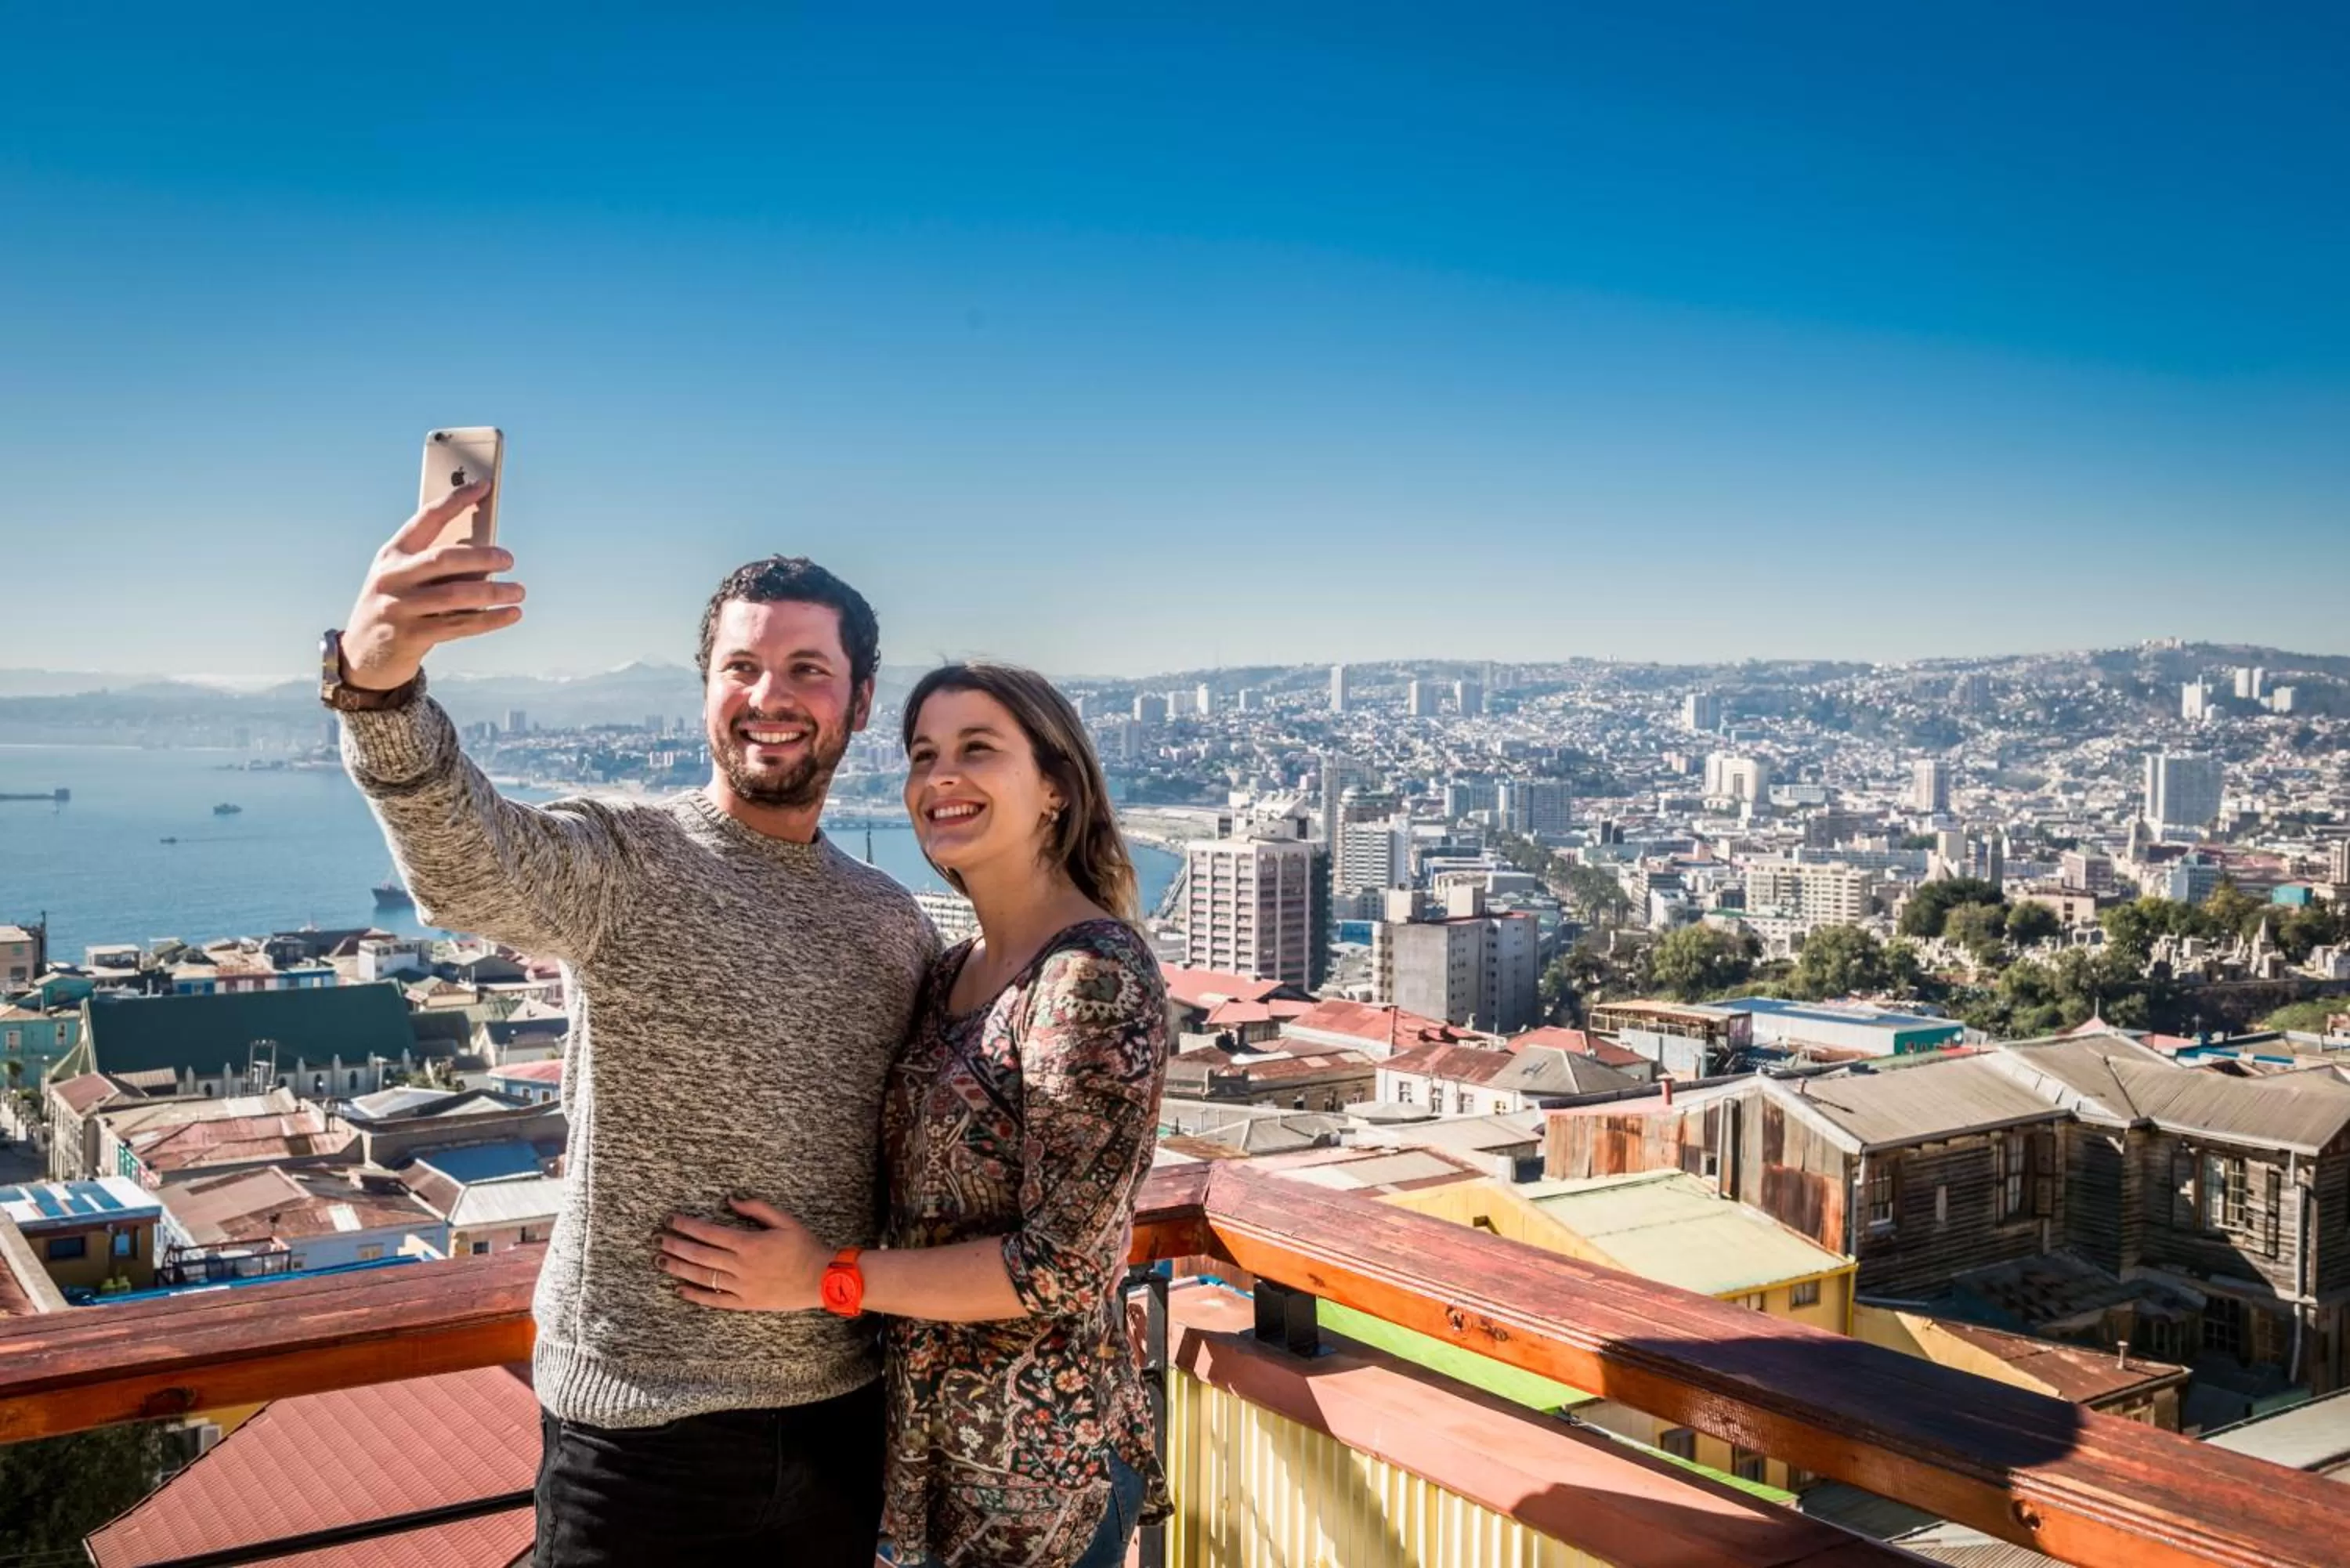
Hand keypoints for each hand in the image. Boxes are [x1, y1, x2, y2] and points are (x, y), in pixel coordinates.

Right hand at [340, 481, 524, 690]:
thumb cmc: (396, 605)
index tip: (484, 485)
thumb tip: (486, 557)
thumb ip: (434, 564)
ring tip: (519, 591)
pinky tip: (512, 614)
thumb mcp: (403, 577)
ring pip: (456, 595)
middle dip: (482, 556)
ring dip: (494, 592)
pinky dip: (490, 619)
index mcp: (391, 554)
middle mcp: (392, 577)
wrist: (362, 655)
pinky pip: (459, 625)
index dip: (456, 500)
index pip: (427, 518)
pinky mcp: (411, 636)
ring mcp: (399, 608)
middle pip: (444, 558)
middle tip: (508, 559)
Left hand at [659, 1197, 830, 1311]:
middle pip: (700, 1255)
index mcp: (749, 1243)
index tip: (672, 1220)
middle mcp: (741, 1266)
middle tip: (658, 1239)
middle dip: (676, 1245)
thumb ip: (757, 1208)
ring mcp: (742, 1286)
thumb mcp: (785, 1220)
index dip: (687, 1226)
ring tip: (661, 1261)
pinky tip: (681, 1290)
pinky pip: (715, 1300)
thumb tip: (731, 1199)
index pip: (709, 1233)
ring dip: (679, 1268)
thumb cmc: (806, 1247)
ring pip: (703, 1277)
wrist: (823, 1279)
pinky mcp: (746, 1302)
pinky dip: (696, 1295)